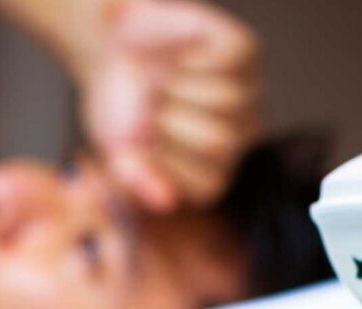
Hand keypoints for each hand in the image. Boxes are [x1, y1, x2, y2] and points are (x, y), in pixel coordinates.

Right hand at [80, 0, 261, 211]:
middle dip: (171, 122)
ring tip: (163, 85)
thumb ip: (137, 181)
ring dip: (180, 88)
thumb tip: (165, 201)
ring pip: (230, 102)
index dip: (166, 161)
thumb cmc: (120, 115)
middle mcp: (236, 139)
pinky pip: (232, 61)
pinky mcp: (246, 54)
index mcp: (209, 176)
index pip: (207, 184)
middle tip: (151, 110)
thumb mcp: (117, 154)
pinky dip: (193, 61)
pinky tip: (181, 63)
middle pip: (220, 142)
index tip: (140, 145)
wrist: (115, 55)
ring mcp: (246, 95)